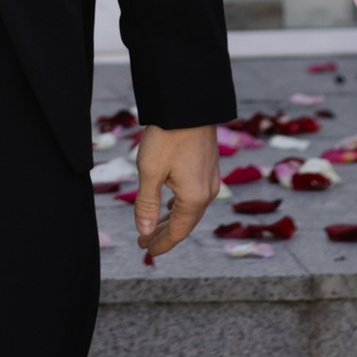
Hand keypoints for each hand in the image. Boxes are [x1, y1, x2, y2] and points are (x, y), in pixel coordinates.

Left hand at [135, 122, 218, 259]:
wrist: (187, 105)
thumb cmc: (167, 136)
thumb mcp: (149, 171)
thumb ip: (147, 205)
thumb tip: (145, 231)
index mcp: (194, 198)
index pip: (177, 232)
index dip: (161, 243)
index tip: (146, 251)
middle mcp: (207, 192)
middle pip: (185, 223)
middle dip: (164, 234)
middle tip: (145, 242)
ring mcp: (211, 179)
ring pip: (190, 209)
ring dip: (172, 220)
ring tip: (154, 228)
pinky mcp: (209, 167)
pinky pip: (195, 196)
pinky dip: (180, 206)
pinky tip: (171, 206)